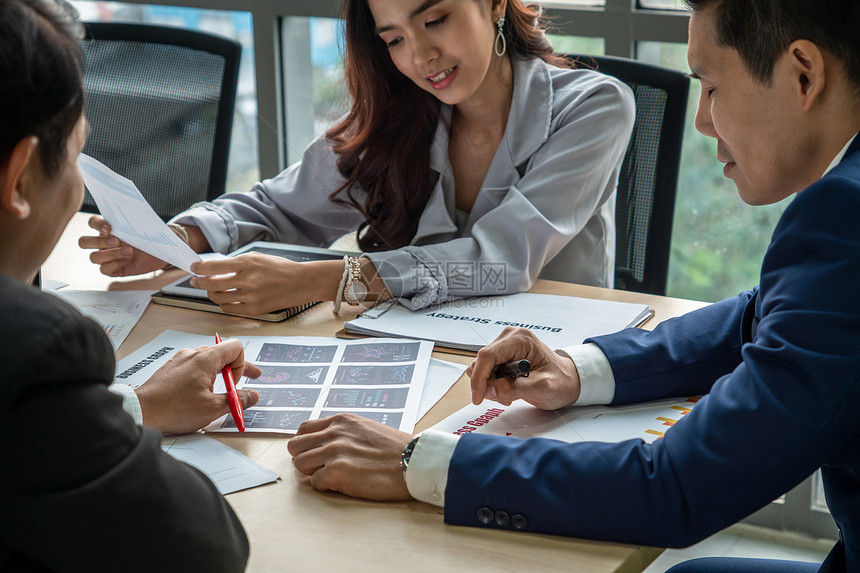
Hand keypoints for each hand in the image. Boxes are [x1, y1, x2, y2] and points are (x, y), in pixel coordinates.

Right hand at [78, 215, 168, 276]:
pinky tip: (127, 260)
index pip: (92, 222)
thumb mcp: (142, 226)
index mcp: (107, 228)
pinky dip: (115, 264)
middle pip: (84, 242)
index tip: (109, 228)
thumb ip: (132, 219)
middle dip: (97, 242)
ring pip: (94, 257)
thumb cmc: (149, 237)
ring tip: (129, 251)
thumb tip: (130, 213)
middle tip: (116, 241)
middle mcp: (102, 243)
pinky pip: (104, 269)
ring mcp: (106, 256)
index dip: (97, 224)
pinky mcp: (112, 269)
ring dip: (111, 254)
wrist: (160, 252)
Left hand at [135, 338, 262, 433]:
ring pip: (208, 360)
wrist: (142, 412)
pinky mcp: (171, 368)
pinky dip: (203, 377)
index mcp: (205, 358)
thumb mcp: (212, 408)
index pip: (235, 347)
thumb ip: (237, 400)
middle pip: (223, 353)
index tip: (236, 384)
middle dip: (236, 369)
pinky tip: (198, 394)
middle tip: (251, 377)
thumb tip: (252, 396)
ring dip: (218, 374)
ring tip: (215, 393)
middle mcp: (192, 354)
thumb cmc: (172, 408)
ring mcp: (180, 360)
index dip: (242, 365)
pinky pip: (194, 367)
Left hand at [189, 253, 320, 315]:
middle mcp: (247, 280)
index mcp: (246, 263)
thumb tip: (215, 269)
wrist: (301, 282)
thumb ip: (236, 263)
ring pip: (219, 298)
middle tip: (195, 281)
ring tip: (212, 290)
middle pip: (212, 284)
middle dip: (199, 283)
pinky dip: (223, 304)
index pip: (213, 267)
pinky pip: (229, 309)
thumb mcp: (257, 257)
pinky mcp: (255, 309)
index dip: (199, 268)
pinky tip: (224, 299)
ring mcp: (251, 296)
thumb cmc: (281, 268)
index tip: (193, 268)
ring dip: (211, 294)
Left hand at [287, 413, 412, 500]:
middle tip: (319, 467)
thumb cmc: (395, 450)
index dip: (307, 444)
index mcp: (341, 421)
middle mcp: (334, 433)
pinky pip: (314, 483)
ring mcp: (334, 452)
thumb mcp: (365, 428)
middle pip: (295, 446)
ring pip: (300, 464)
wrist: (413, 462)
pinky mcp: (336, 472)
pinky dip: (325, 487)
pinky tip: (342, 485)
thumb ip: (343, 432)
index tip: (314, 453)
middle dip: (304, 458)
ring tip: (331, 476)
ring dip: (312, 473)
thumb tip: (324, 444)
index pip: (304, 429)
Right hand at [467, 327, 581, 409]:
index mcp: (521, 339)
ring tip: (508, 394)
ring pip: (481, 367)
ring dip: (490, 385)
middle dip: (486, 383)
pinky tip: (507, 389)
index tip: (478, 397)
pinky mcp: (502, 354)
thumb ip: (514, 389)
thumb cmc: (561, 381)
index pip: (487, 356)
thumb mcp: (542, 388)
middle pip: (482, 361)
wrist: (567, 380)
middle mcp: (510, 338)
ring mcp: (505, 345)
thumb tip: (489, 390)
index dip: (479, 378)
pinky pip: (486, 370)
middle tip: (502, 398)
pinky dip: (492, 383)